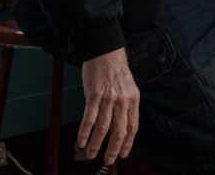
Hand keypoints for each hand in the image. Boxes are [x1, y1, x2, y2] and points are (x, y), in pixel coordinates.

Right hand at [77, 48, 139, 165]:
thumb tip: (119, 126)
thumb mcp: (128, 89)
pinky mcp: (94, 96)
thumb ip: (125, 107)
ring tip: (90, 154)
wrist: (106, 53)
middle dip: (113, 149)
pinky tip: (81, 141)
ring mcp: (108, 99)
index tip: (123, 154)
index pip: (133, 127)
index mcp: (133, 100)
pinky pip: (89, 118)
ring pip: (103, 128)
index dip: (127, 143)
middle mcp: (122, 101)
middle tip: (108, 161)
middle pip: (119, 131)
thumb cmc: (116, 71)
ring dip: (96, 144)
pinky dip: (84, 132)